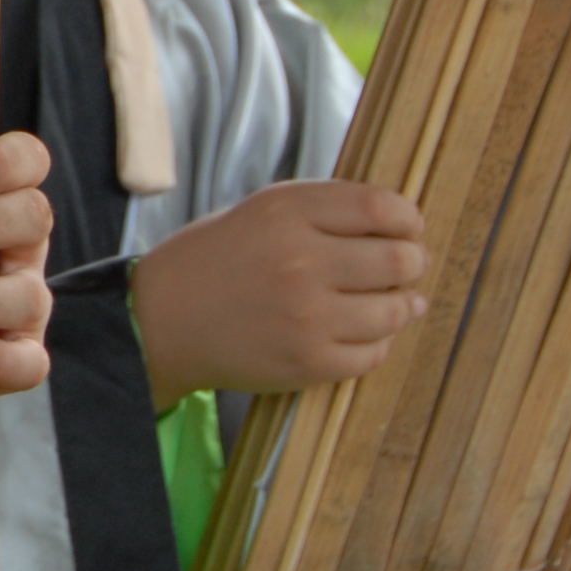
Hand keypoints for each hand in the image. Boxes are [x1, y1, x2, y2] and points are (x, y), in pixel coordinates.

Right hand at [133, 179, 429, 409]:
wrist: (160, 322)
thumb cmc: (212, 261)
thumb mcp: (260, 210)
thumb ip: (324, 211)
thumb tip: (400, 229)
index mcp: (286, 213)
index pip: (380, 207)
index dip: (407, 217)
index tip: (407, 226)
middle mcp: (301, 263)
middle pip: (398, 259)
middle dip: (410, 261)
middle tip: (401, 265)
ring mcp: (308, 317)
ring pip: (394, 310)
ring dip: (400, 304)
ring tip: (387, 301)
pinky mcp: (308, 363)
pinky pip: (373, 353)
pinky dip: (376, 342)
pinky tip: (359, 331)